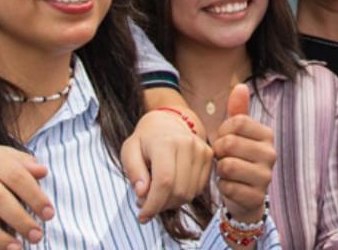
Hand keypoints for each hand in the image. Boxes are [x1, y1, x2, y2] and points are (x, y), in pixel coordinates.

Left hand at [124, 105, 213, 222]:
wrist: (168, 121)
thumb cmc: (145, 139)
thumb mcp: (129, 150)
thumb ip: (133, 171)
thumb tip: (142, 193)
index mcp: (165, 142)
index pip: (164, 182)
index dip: (153, 205)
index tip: (142, 216)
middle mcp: (188, 145)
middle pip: (179, 191)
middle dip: (161, 205)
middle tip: (147, 203)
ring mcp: (201, 150)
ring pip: (190, 193)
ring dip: (172, 202)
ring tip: (158, 194)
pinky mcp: (209, 156)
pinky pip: (198, 188)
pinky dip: (184, 195)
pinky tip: (172, 188)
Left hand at [212, 84, 274, 223]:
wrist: (246, 195)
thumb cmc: (239, 158)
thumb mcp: (238, 134)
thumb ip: (238, 110)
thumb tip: (240, 86)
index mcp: (267, 135)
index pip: (236, 122)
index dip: (222, 131)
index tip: (224, 139)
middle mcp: (271, 154)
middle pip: (230, 143)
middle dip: (219, 152)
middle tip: (223, 158)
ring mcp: (266, 177)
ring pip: (227, 166)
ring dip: (220, 171)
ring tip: (227, 172)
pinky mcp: (257, 197)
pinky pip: (227, 187)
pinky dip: (222, 187)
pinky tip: (230, 186)